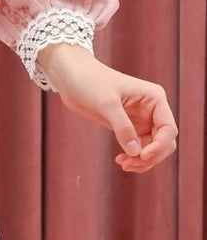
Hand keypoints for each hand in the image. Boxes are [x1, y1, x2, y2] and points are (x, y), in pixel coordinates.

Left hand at [37, 43, 177, 172]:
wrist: (71, 75)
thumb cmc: (89, 80)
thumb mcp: (106, 102)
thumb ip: (122, 127)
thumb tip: (136, 152)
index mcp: (154, 98)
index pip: (168, 129)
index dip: (159, 146)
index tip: (142, 156)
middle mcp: (152, 109)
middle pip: (165, 142)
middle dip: (151, 156)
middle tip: (130, 164)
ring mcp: (141, 119)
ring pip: (153, 148)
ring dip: (142, 160)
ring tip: (124, 164)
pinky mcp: (128, 126)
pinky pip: (140, 148)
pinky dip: (134, 157)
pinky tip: (121, 160)